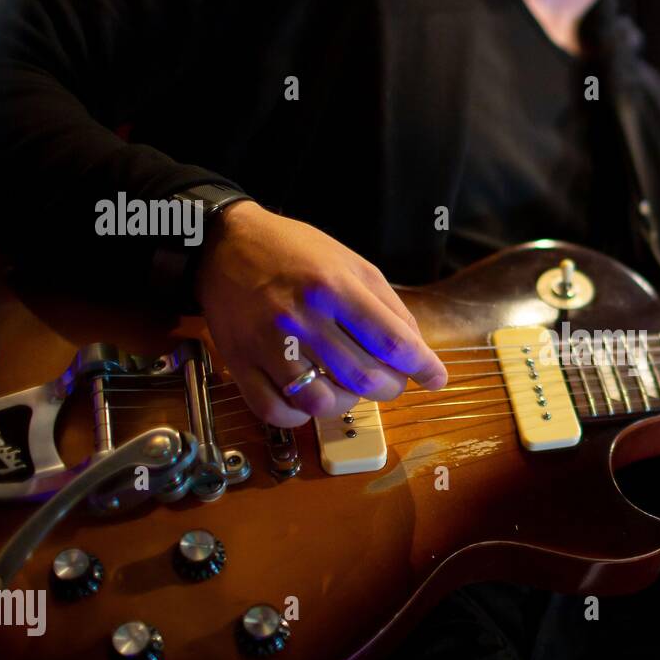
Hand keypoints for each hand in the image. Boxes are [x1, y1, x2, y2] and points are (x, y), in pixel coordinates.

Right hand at [194, 201, 447, 427]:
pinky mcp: (239, 363)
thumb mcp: (351, 263)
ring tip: (351, 389)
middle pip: (364, 378)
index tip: (436, 378)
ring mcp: (267, 343)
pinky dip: (303, 416)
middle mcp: (301, 317)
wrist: (223, 244)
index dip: (423, 367)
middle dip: (391, 388)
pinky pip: (277, 411)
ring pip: (322, 402)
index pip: (393, 342)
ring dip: (348, 405)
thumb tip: (416, 350)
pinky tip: (313, 398)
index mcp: (334, 287)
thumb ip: (388, 305)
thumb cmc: (295, 253)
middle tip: (391, 382)